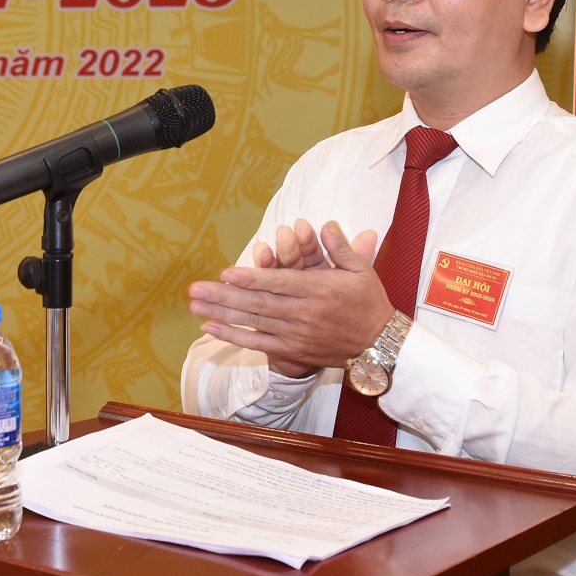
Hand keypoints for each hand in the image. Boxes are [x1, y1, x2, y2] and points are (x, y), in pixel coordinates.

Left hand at [189, 221, 390, 376]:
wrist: (380, 345)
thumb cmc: (369, 303)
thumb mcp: (362, 270)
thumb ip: (342, 247)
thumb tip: (327, 224)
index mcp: (319, 290)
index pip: (279, 283)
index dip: (251, 279)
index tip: (226, 272)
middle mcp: (304, 314)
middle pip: (258, 304)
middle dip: (224, 297)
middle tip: (196, 290)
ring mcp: (297, 334)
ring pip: (254, 324)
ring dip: (222, 315)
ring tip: (195, 306)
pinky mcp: (294, 351)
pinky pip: (259, 344)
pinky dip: (235, 337)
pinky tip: (212, 328)